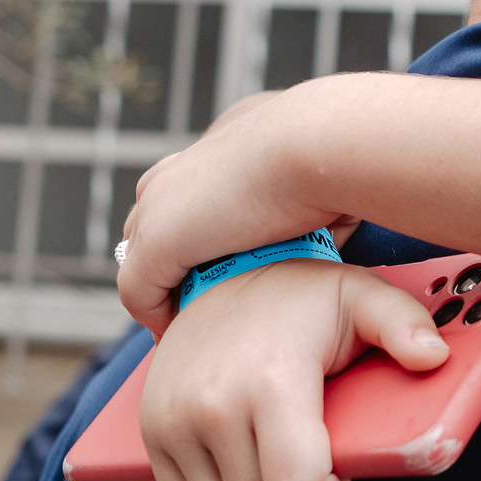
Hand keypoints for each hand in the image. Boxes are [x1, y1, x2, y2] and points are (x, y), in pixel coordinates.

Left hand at [119, 80, 355, 336]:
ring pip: (140, 255)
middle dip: (173, 258)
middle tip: (199, 299)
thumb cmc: (342, 159)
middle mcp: (182, 168)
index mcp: (223, 144)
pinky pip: (138, 293)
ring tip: (187, 324)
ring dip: (162, 289)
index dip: (207, 229)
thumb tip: (334, 237)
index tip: (230, 263)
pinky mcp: (153, 242)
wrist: (318, 145)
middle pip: (154, 219)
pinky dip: (155, 317)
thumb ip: (320, 211)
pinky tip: (177, 336)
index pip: (195, 190)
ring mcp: (160, 205)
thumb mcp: (332, 183)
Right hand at [139, 257, 448, 480]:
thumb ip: (403, 324)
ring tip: (283, 463)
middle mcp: (212, 405)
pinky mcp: (151, 432)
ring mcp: (173, 421)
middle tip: (314, 469)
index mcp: (271, 380)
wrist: (222, 271)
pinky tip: (247, 465)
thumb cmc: (302, 294)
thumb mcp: (360, 297)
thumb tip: (436, 356)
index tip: (338, 476)